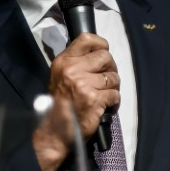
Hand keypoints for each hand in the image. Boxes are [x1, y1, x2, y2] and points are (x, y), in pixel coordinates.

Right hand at [41, 33, 118, 170]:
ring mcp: (83, 84)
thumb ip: (76, 63)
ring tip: (103, 95)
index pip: (87, 39)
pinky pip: (115, 94)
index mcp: (63, 61)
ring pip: (113, 77)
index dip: (101, 44)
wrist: (54, 131)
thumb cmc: (59, 104)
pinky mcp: (94, 99)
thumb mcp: (60, 77)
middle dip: (110, 68)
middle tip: (105, 79)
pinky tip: (104, 106)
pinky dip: (113, 101)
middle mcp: (72, 70)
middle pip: (106, 57)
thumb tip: (99, 54)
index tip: (103, 53)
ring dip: (112, 87)